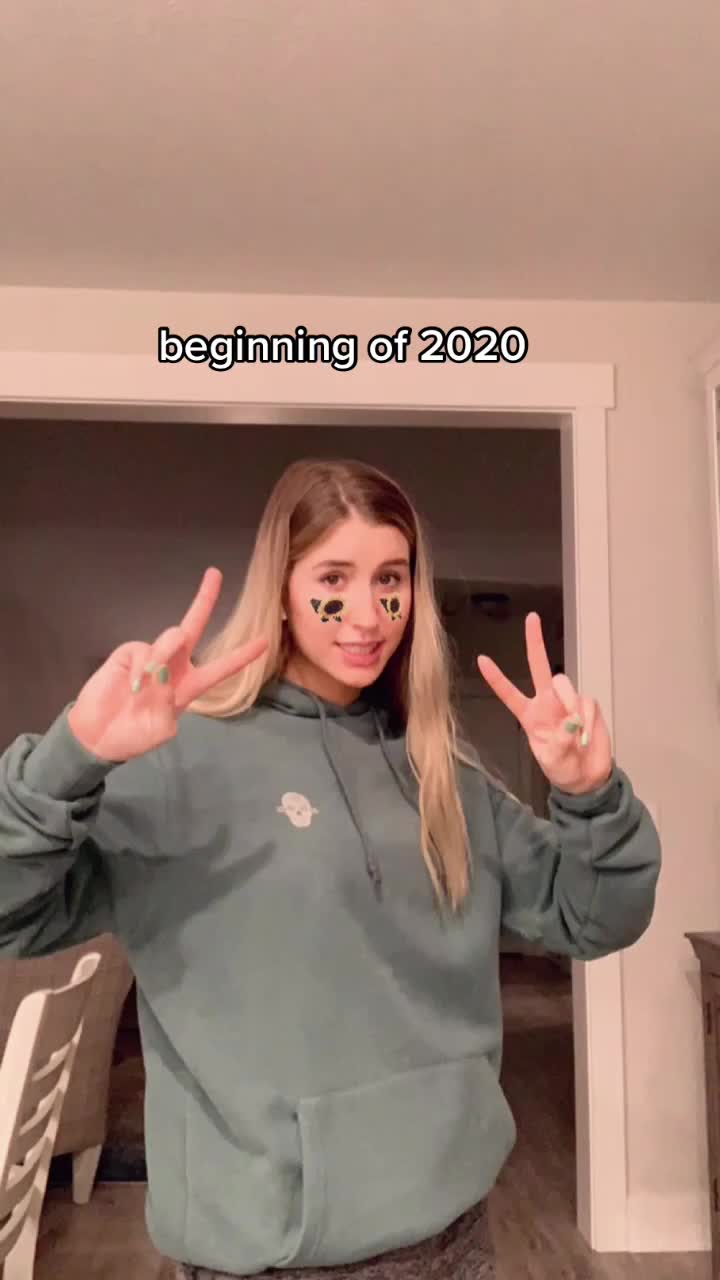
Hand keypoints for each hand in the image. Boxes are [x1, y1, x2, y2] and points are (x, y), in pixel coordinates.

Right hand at [68, 568, 266, 761]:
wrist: (98, 737)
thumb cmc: (133, 736)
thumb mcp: (160, 730)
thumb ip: (168, 703)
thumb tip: (160, 670)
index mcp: (188, 686)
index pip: (220, 668)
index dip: (241, 655)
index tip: (264, 642)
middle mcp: (173, 666)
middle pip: (192, 626)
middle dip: (205, 599)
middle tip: (215, 573)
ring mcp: (151, 656)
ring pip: (170, 639)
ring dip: (163, 658)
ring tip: (145, 685)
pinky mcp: (129, 653)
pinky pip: (142, 650)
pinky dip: (138, 670)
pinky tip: (130, 686)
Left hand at [476, 612, 612, 794]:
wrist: (588, 777)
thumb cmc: (563, 768)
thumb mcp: (552, 762)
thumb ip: (556, 745)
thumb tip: (567, 726)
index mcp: (530, 716)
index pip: (509, 693)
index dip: (496, 678)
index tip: (482, 659)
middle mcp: (547, 703)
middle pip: (539, 667)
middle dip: (535, 642)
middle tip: (531, 618)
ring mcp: (568, 702)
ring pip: (564, 683)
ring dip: (568, 702)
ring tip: (573, 729)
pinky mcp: (587, 705)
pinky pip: (586, 701)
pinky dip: (586, 718)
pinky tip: (585, 736)